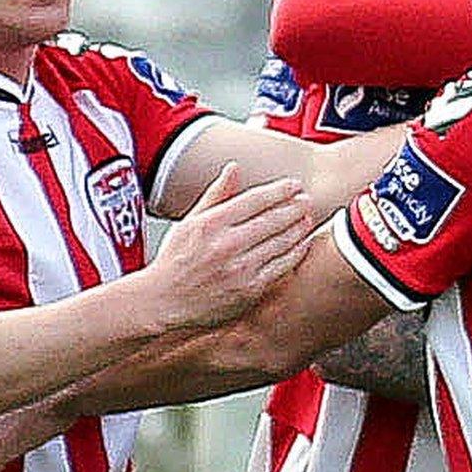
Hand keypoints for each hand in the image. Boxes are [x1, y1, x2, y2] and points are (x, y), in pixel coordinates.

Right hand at [149, 164, 313, 330]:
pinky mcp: (249, 291)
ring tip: (307, 218)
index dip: (279, 190)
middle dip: (294, 207)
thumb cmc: (175, 262)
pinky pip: (281, 267)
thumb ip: (216, 194)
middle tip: (307, 199)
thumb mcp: (189, 222)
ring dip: (299, 228)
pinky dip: (295, 253)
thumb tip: (234, 167)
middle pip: (272, 219)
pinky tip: (302, 244)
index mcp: (210, 224)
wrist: (164, 304)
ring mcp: (239, 269)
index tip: (295, 185)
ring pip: (280, 242)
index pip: (254, 200)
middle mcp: (226, 245)